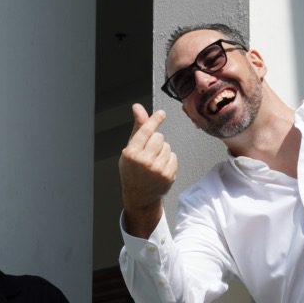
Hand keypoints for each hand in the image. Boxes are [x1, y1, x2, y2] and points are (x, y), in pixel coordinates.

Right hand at [118, 105, 176, 232]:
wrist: (139, 196)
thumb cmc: (132, 170)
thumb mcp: (130, 148)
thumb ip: (137, 127)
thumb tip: (137, 107)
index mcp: (131, 153)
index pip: (145, 131)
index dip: (154, 120)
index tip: (161, 113)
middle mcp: (144, 161)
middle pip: (159, 137)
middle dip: (155, 141)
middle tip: (148, 151)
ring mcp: (157, 169)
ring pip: (167, 146)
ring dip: (162, 150)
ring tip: (153, 161)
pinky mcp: (168, 175)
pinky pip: (173, 156)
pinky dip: (168, 159)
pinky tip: (160, 167)